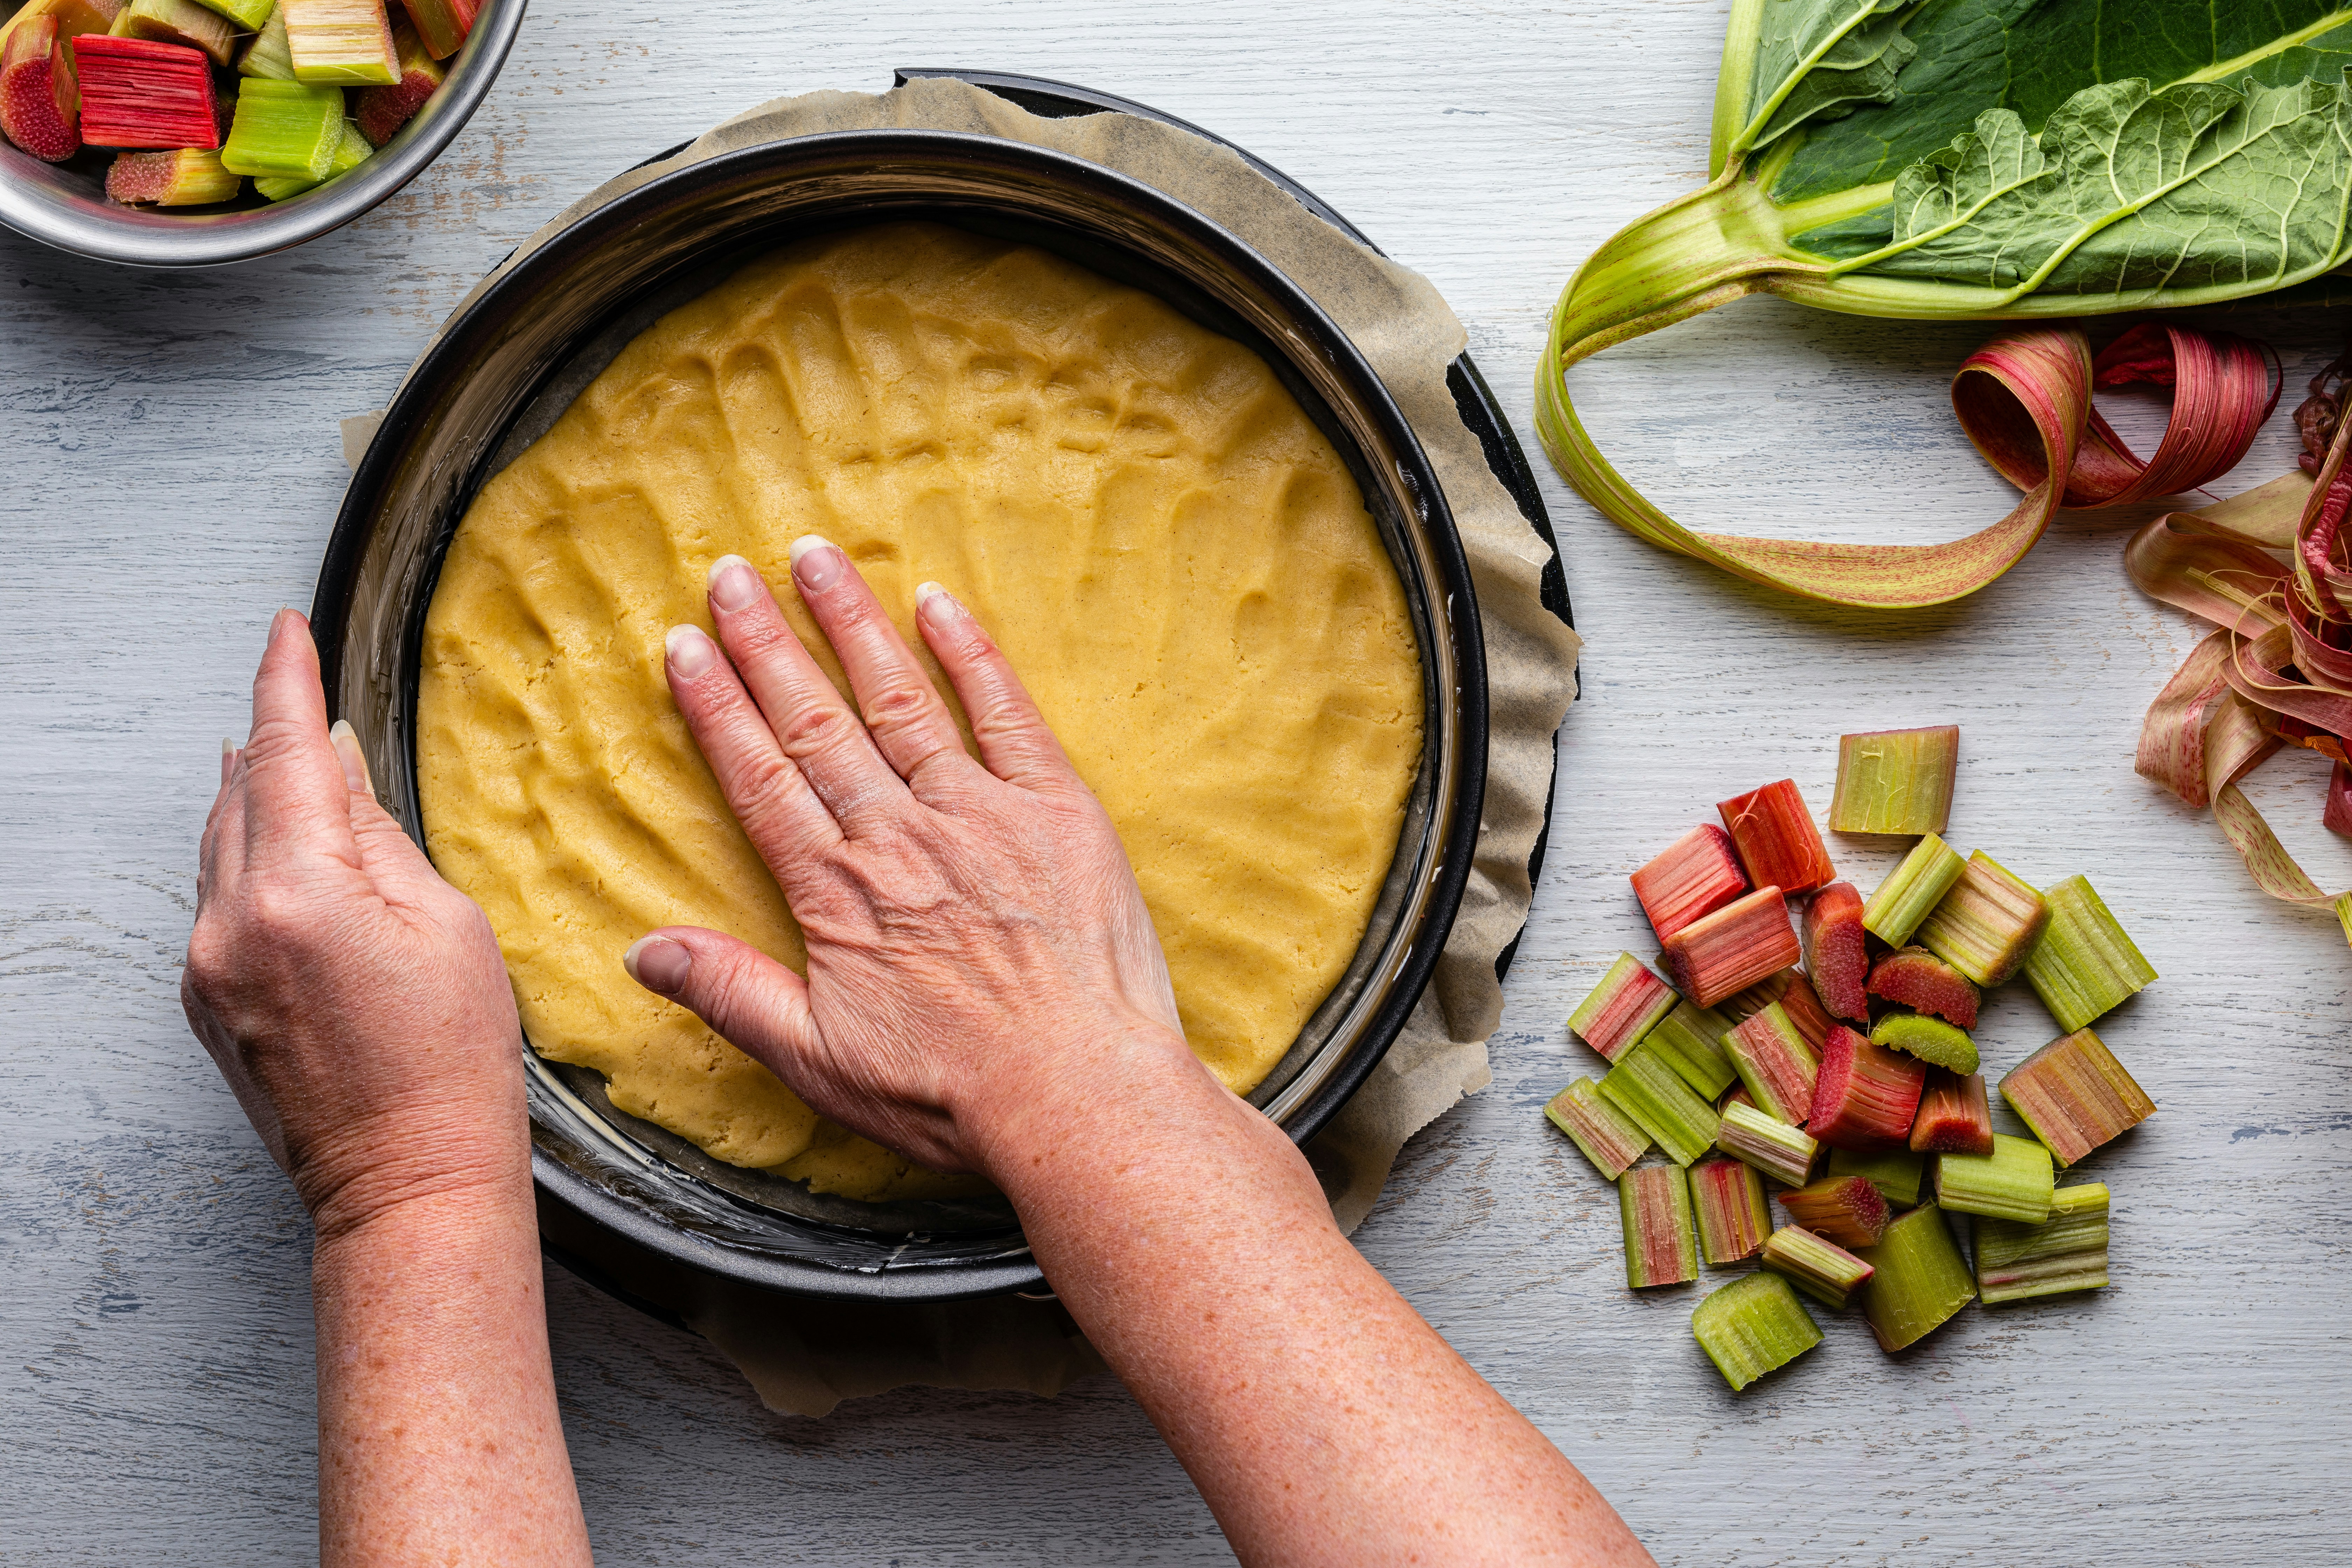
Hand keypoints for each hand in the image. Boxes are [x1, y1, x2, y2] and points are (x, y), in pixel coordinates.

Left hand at [183, 610, 527, 1236]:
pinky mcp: (206, 999)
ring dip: (256, 794)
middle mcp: (232, 923)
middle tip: (299, 687)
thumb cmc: (451, 1062)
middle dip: (273, 736)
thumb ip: (377, 836)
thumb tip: (336, 766)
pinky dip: (248, 855)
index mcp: (300, 893)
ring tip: (291, 762)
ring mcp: (208, 966)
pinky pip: (219, 897)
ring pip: (221, 842)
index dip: (285, 678)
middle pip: (240, 790)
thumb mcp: (446, 923)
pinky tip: (284, 849)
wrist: (406, 1181)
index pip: (284, 751)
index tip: (286, 628)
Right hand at [622, 539, 1203, 1177]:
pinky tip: (939, 604)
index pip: (760, 777)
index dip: (717, 706)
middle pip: (816, 722)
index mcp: (837, 892)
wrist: (1076, 1097)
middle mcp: (899, 836)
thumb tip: (640, 952)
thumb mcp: (817, 1061)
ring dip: (853, 624)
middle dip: (768, 641)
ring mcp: (980, 815)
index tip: (685, 644)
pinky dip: (971, 655)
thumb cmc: (952, 1093)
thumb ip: (729, 994)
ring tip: (816, 557)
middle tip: (731, 571)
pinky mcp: (1057, 812)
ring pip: (900, 699)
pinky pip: (1006, 716)